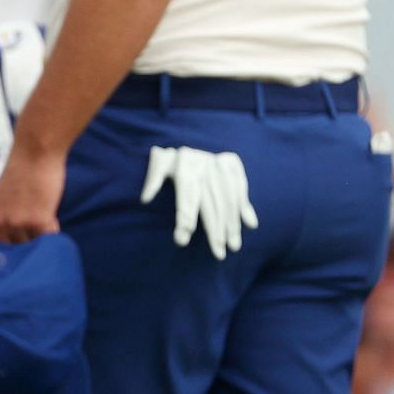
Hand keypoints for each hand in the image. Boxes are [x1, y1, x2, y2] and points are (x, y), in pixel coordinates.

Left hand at [0, 147, 64, 242]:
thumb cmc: (21, 170)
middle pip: (17, 248)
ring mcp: (18, 223)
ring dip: (41, 235)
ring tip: (44, 215)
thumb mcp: (2, 198)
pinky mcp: (38, 221)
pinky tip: (51, 214)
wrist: (34, 153)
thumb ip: (3, 217)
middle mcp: (0, 223)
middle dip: (28, 240)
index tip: (22, 239)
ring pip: (34, 244)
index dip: (13, 242)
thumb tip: (13, 238)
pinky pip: (49, 237)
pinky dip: (54, 229)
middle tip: (36, 225)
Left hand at [140, 147, 257, 258]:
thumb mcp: (157, 163)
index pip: (185, 196)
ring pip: (227, 198)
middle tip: (218, 253)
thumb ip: (152, 180)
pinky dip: (245, 206)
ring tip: (233, 246)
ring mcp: (218, 163)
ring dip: (232, 224)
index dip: (185, 218)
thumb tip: (144, 199)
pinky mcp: (231, 162)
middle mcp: (203, 165)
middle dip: (214, 230)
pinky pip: (240, 187)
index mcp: (183, 166)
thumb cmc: (170, 159)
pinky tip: (249, 224)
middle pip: (210, 203)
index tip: (183, 240)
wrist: (187, 140)